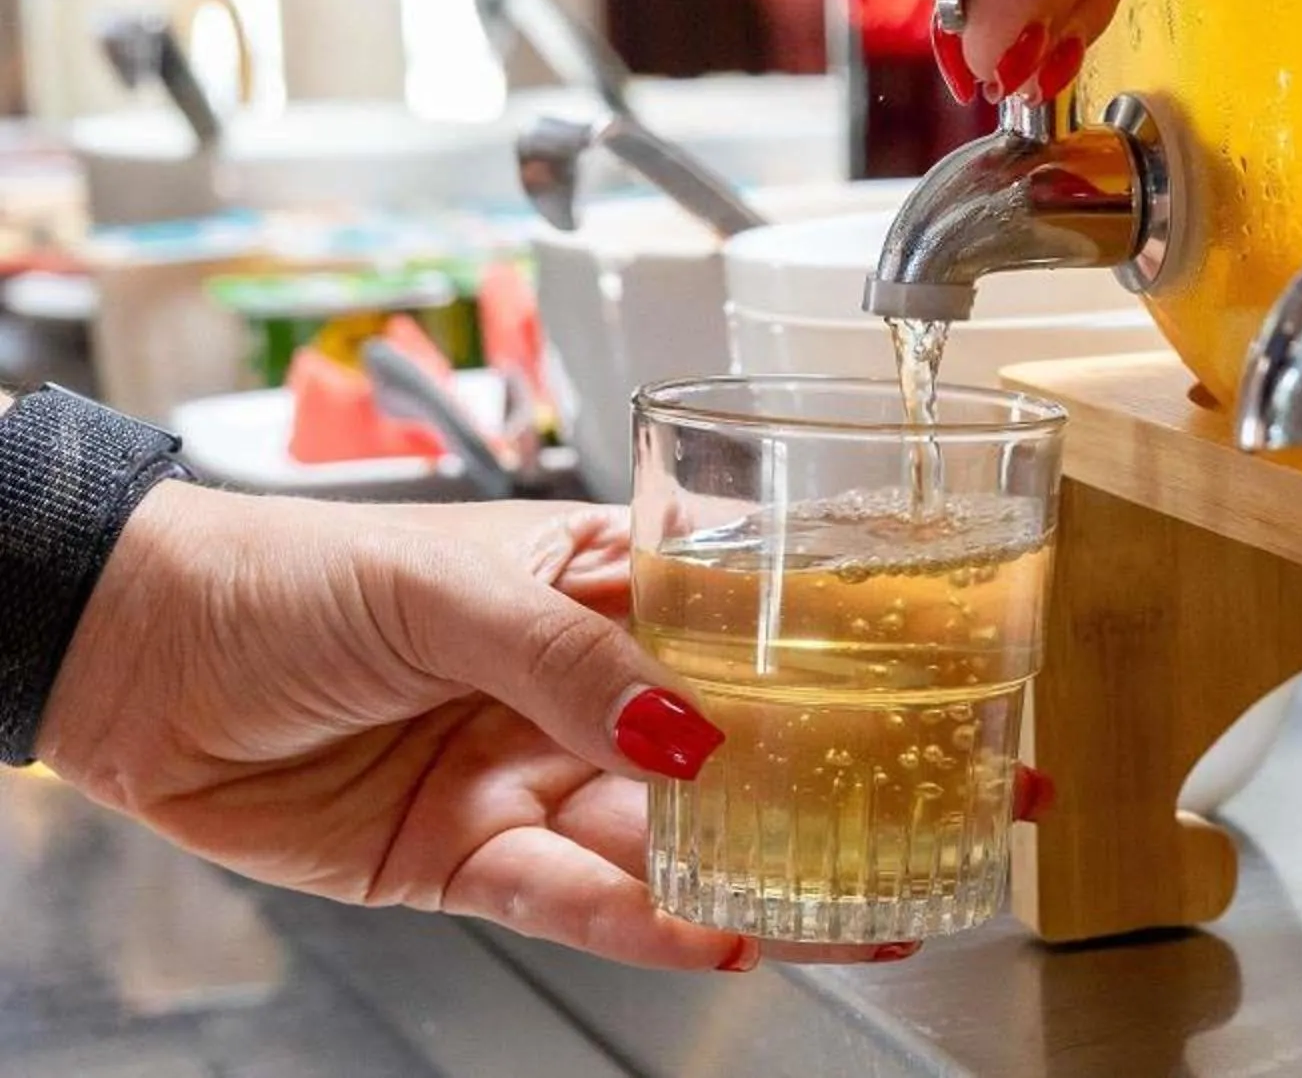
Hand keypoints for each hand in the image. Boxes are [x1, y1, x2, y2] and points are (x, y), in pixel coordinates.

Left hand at [36, 485, 892, 970]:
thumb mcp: (454, 586)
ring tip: (852, 911)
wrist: (134, 653)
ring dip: (759, 876)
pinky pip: (571, 897)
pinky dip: (639, 920)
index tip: (962, 685)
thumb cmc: (290, 570)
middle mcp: (579, 683)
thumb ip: (575, 661)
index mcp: (599, 583)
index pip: (757, 620)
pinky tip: (714, 933)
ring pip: (670, 838)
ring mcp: (527, 773)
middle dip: (847, 784)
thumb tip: (687, 738)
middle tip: (953, 822)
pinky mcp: (463, 858)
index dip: (862, 655)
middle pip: (738, 744)